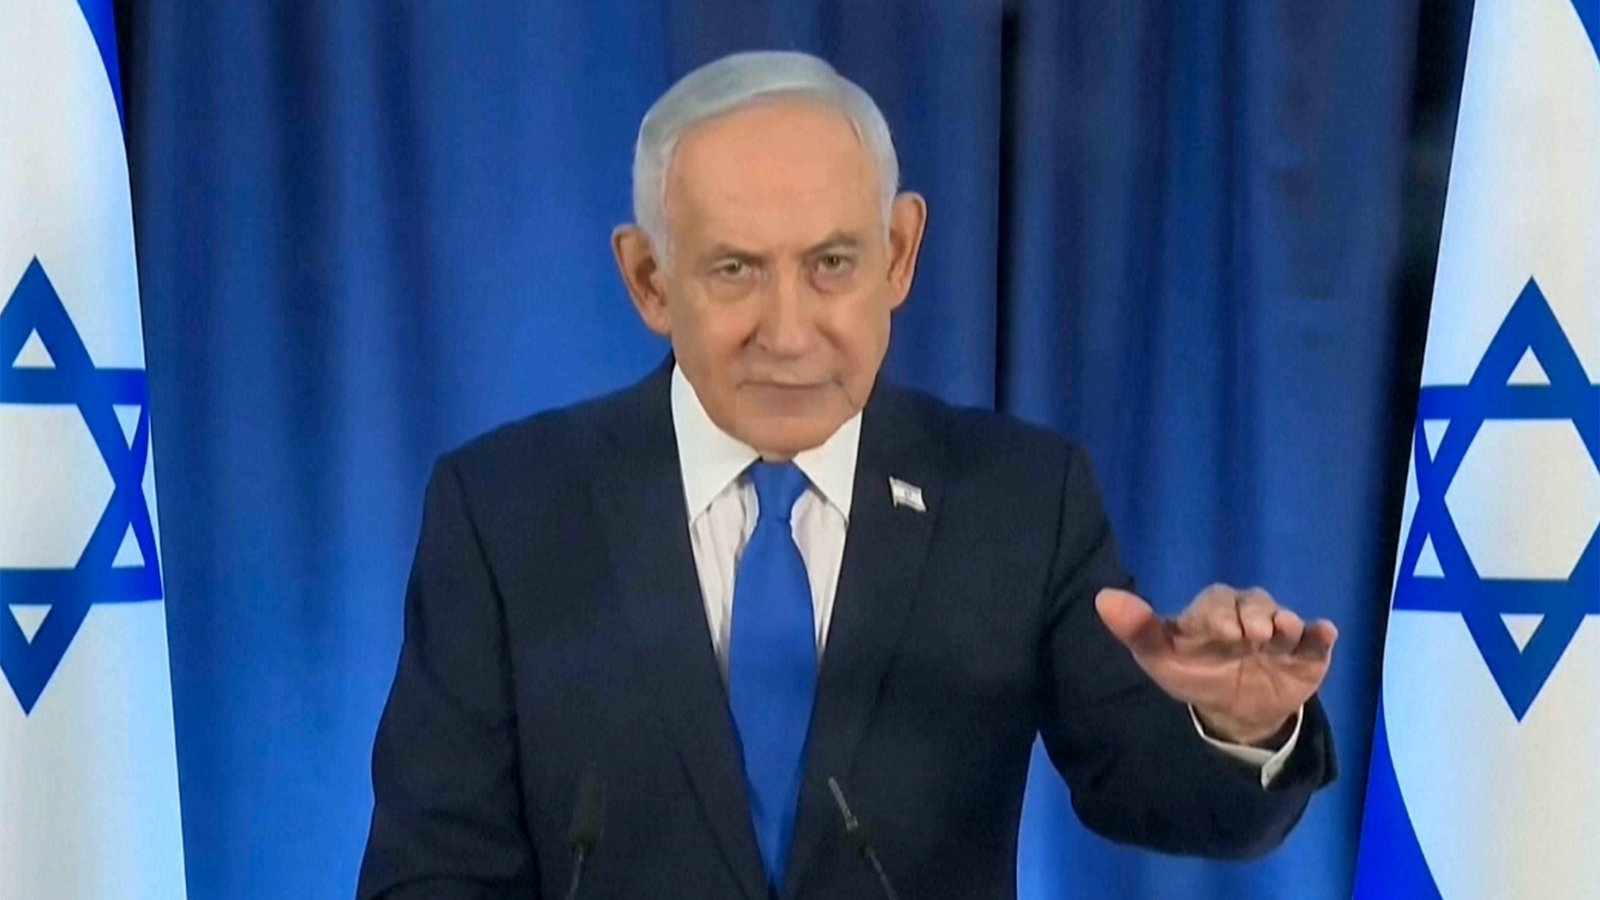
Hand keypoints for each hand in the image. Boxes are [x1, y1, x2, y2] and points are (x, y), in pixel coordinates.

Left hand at [1095, 584, 1336, 745]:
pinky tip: (1324, 633)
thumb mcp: (1161, 659)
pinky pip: (1318, 641)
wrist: (1236, 715)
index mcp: (1213, 614)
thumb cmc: (1195, 677)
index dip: (1219, 613)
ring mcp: (1280, 635)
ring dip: (1286, 623)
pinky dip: (1321, 635)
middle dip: (1255, 615)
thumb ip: (1137, 629)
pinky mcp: (1306, 654)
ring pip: (1286, 619)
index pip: (1217, 601)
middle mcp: (1248, 617)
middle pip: (1255, 603)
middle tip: (1254, 636)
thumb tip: (1102, 597)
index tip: (1221, 632)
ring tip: (1279, 635)